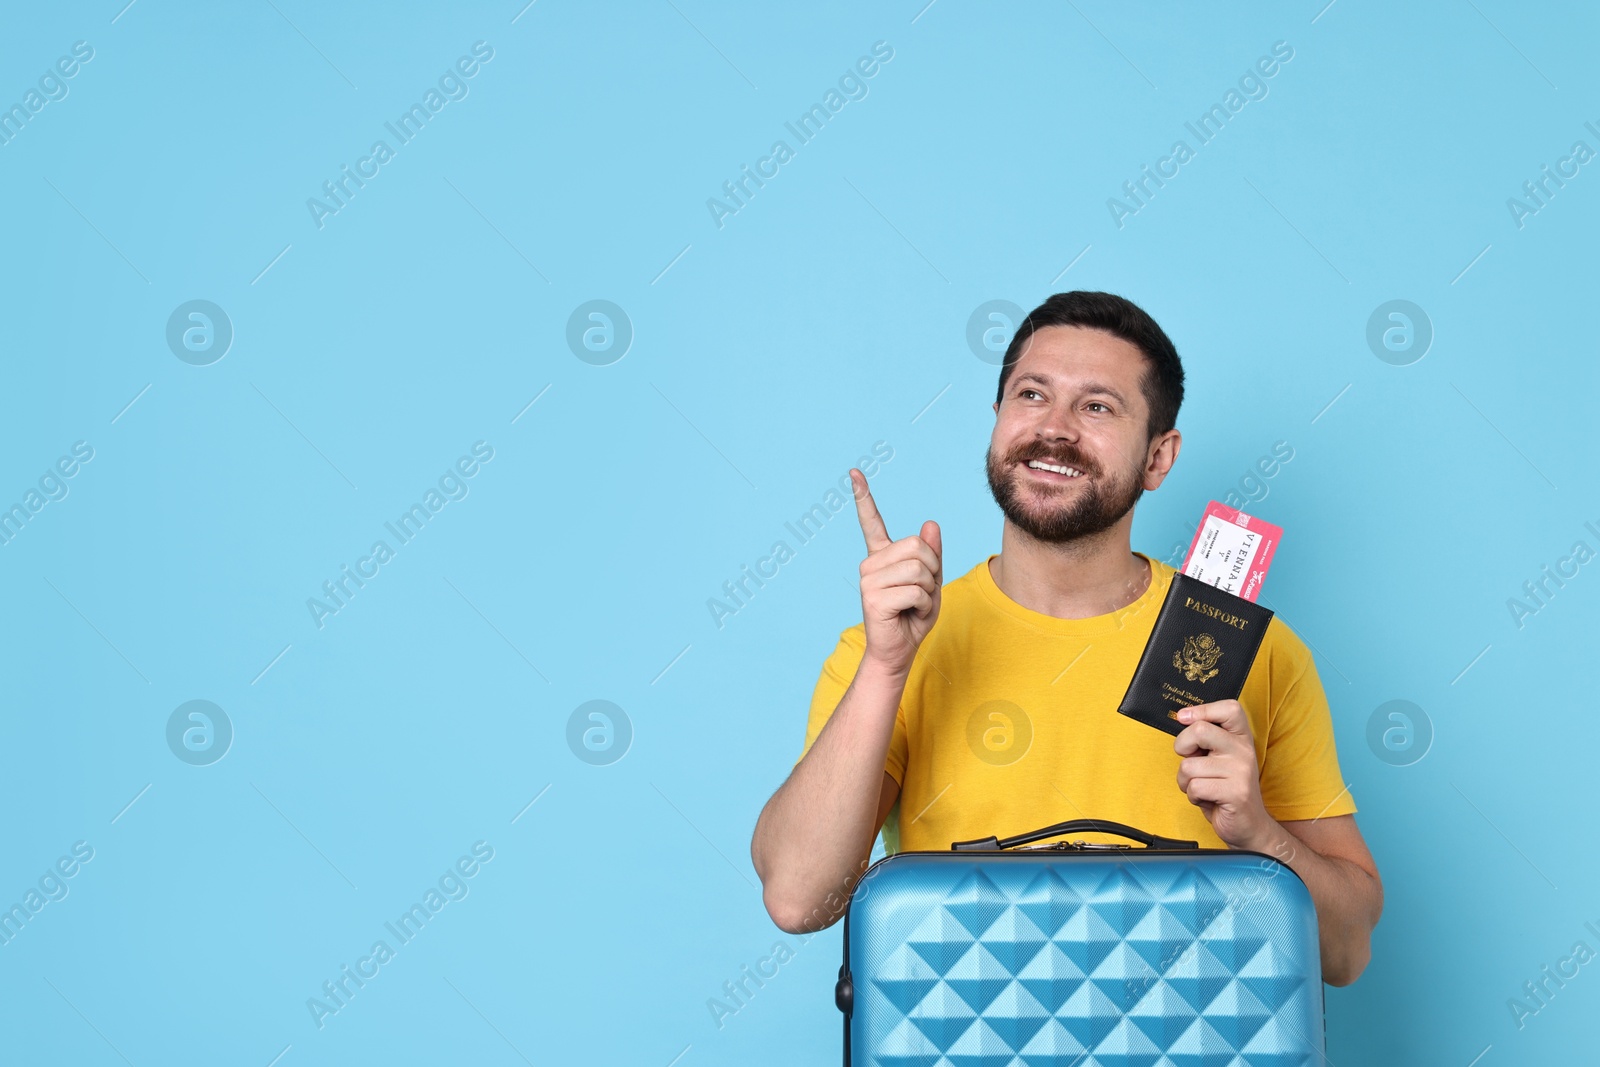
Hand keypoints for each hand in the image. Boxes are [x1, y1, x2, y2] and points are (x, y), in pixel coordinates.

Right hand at [849, 468, 941, 676]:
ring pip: (919, 569)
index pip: (872, 522)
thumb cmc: (913, 617)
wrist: (898, 651)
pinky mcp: (872, 597)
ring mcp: (868, 579)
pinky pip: (915, 591)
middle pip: (918, 548)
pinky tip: (909, 614)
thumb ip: (932, 554)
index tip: (854, 473)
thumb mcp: (931, 582)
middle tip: (921, 594)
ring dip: (929, 591)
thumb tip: (930, 523)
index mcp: (881, 557)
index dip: (863, 497)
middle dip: (933, 572)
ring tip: (914, 605)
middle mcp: (870, 564)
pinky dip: (923, 605)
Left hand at [1173, 699, 1275, 850]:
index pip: (1230, 708)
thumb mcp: (1219, 758)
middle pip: (1199, 731)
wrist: (1249, 825)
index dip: (1203, 709)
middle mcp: (1244, 750)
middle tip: (1190, 759)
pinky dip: (1193, 796)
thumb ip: (1205, 739)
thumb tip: (1182, 718)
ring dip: (1185, 781)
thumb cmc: (1226, 789)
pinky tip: (1208, 799)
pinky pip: (1194, 787)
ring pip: (1189, 766)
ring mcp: (1240, 771)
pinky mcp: (1235, 793)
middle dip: (1182, 746)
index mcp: (1241, 738)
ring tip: (1203, 786)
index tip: (1185, 718)